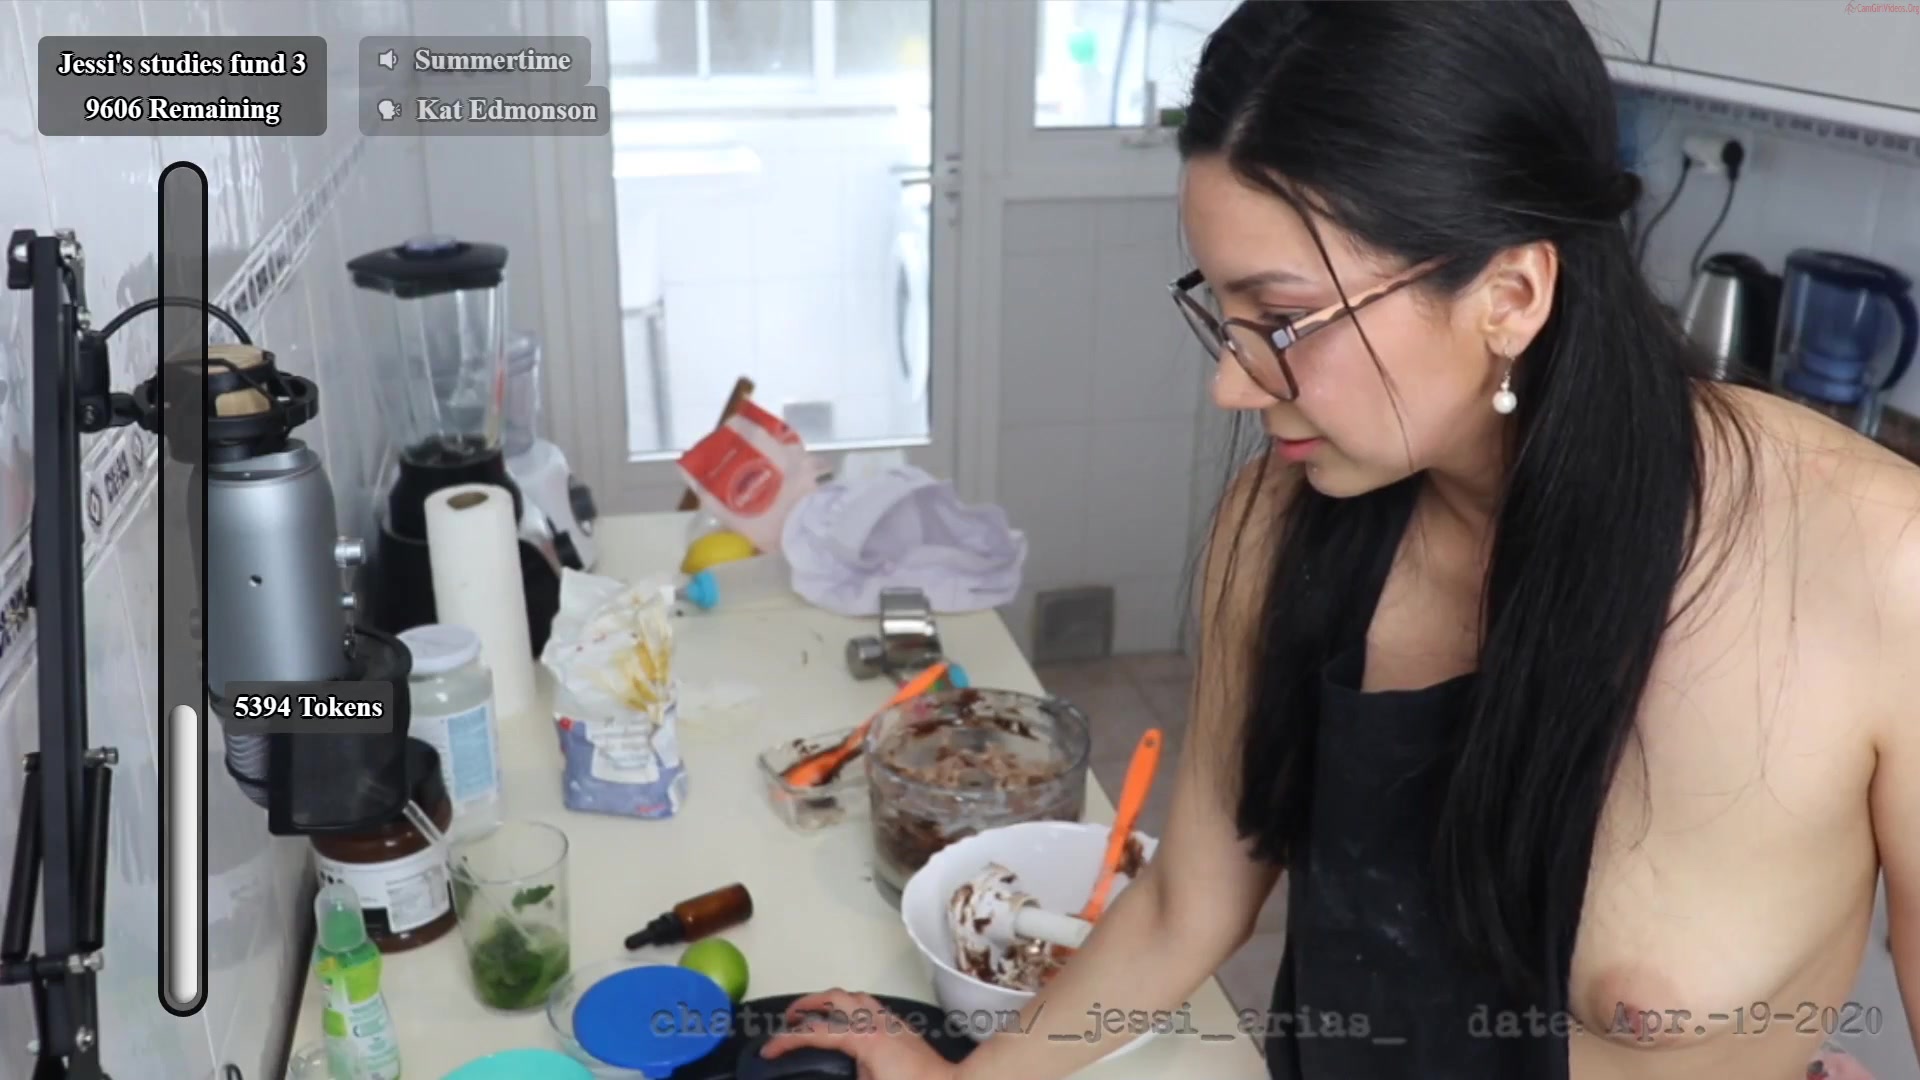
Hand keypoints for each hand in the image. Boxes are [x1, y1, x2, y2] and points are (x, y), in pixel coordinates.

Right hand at [759, 988, 960, 1079]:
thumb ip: (853, 1074)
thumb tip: (849, 1067)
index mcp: (864, 1038)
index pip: (816, 1032)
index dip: (788, 1040)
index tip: (769, 1049)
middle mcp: (877, 1022)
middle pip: (835, 998)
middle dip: (808, 1004)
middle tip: (790, 1018)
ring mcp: (892, 1022)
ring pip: (855, 997)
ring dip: (831, 1001)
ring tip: (816, 1015)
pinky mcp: (902, 1028)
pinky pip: (871, 1007)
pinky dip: (851, 1009)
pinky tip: (849, 1026)